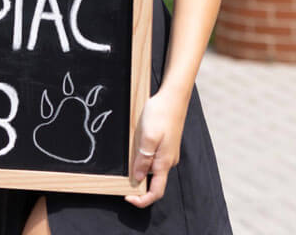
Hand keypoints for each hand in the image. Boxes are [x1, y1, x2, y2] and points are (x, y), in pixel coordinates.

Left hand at [125, 90, 188, 207]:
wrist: (173, 97)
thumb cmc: (161, 114)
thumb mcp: (148, 137)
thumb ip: (143, 160)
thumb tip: (137, 178)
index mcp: (164, 163)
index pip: (156, 192)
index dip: (142, 200)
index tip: (127, 197)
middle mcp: (168, 161)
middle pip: (153, 182)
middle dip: (138, 183)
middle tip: (122, 176)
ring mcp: (167, 153)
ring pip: (152, 169)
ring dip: (139, 167)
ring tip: (130, 153)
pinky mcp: (165, 145)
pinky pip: (153, 158)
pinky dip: (143, 158)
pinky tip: (137, 145)